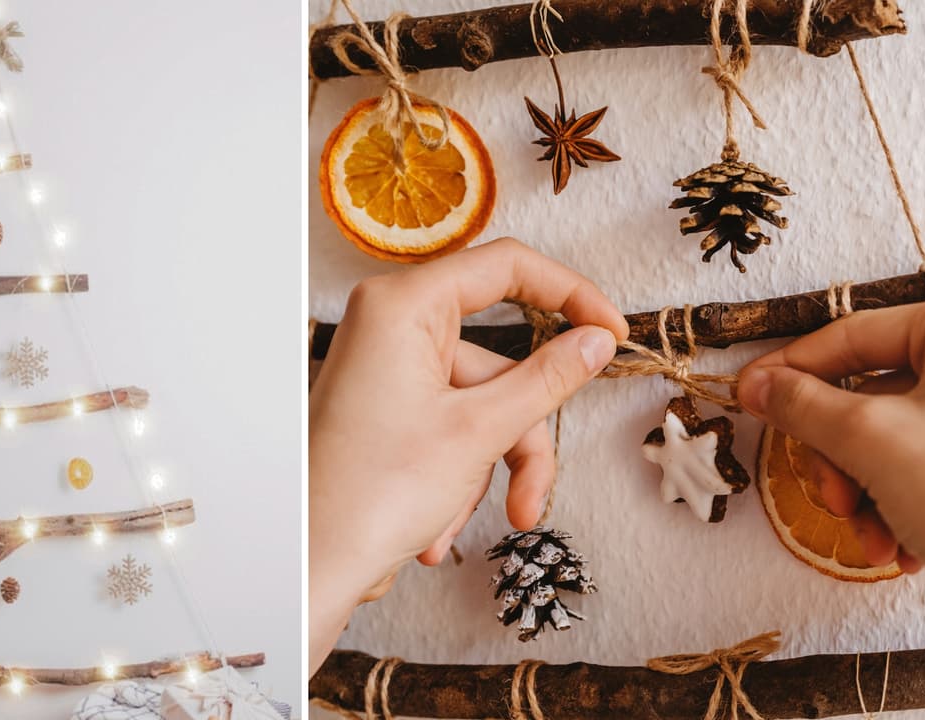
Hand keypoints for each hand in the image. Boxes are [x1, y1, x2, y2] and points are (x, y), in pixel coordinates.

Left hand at [308, 238, 626, 674]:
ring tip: (458, 525)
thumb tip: (596, 339)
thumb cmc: (371, 494)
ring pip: (477, 404)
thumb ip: (548, 378)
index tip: (613, 333)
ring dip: (484, 470)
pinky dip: (455, 476)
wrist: (311, 563)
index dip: (570, 294)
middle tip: (532, 497)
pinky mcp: (385, 407)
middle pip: (496, 361)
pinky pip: (447, 425)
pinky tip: (433, 529)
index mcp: (403, 306)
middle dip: (517, 437)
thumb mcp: (479, 431)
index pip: (507, 267)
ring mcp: (385, 369)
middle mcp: (389, 326)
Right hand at [738, 301, 924, 576]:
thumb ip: (804, 405)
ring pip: (884, 442)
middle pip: (863, 396)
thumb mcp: (874, 442)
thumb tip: (755, 383)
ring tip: (874, 540)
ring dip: (862, 497)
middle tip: (833, 499)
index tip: (745, 398)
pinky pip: (917, 470)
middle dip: (838, 460)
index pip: (849, 336)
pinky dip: (896, 510)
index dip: (789, 370)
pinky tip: (902, 550)